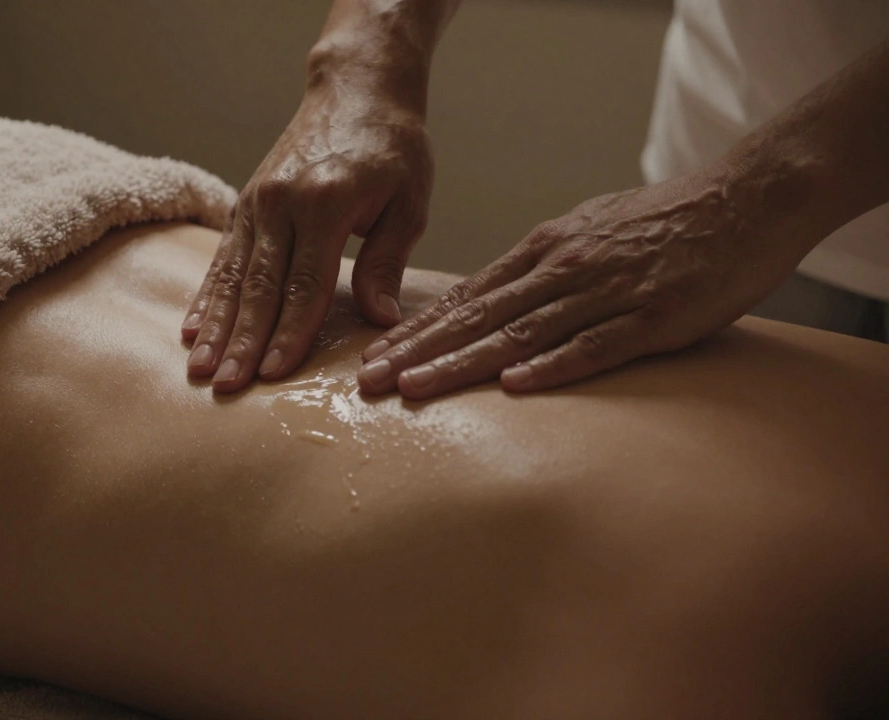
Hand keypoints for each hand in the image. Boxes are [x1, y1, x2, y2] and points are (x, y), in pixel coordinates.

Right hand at [183, 83, 432, 392]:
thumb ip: (389, 260)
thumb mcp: (409, 200)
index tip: (274, 373)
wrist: (355, 89)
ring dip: (216, 327)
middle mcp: (282, 201)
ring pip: (232, 276)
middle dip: (242, 341)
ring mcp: (257, 201)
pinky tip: (191, 332)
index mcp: (327, 201)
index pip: (306, 282)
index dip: (289, 331)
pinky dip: (205, 297)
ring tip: (200, 370)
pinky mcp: (245, 203)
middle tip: (227, 387)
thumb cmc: (392, 147)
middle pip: (259, 286)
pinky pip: (221, 258)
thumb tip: (380, 321)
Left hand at [357, 172, 811, 398]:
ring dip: (462, 363)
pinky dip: (553, 366)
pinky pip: (594, 345)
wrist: (744, 200)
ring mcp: (605, 292)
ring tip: (415, 389)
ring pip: (520, 334)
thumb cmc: (661, 220)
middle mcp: (563, 268)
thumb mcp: (586, 231)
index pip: (466, 297)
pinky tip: (513, 386)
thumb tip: (489, 297)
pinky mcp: (651, 317)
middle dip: (417, 351)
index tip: (374, 357)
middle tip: (368, 381)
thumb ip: (538, 266)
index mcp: (544, 249)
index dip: (417, 330)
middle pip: (477, 317)